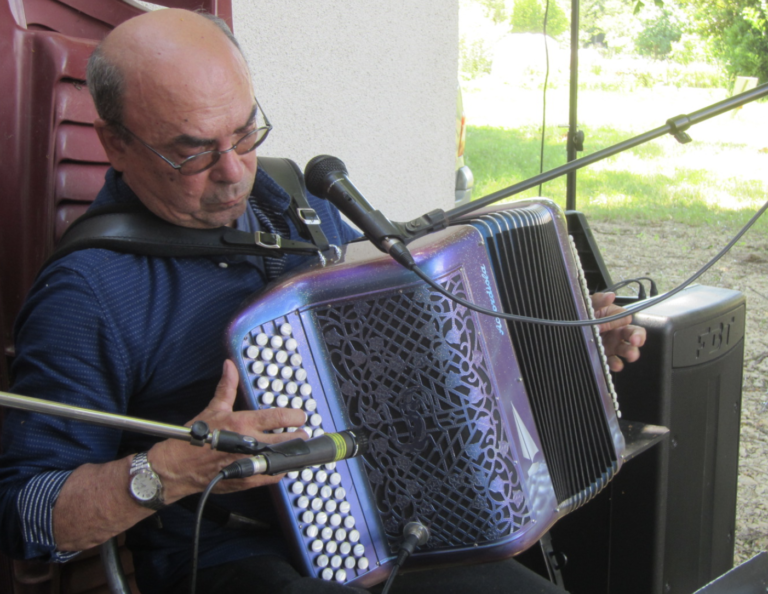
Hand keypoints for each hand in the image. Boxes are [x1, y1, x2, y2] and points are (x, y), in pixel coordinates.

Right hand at [148, 359, 307, 500]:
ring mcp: (249, 463)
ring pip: (282, 458)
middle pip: (286, 439)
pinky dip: (280, 469)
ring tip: (296, 447)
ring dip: (292, 452)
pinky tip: (281, 463)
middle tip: (303, 433)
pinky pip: (273, 476)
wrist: (177, 467)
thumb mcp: (212, 409)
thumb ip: (227, 388)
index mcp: (243, 423)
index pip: (278, 417)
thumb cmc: (194, 438)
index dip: (295, 416)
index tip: (301, 416)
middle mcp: (249, 443)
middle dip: (299, 435)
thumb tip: (229, 366)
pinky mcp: (248, 479)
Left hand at [590, 292, 646, 371]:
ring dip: (631, 352)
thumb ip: (598, 300)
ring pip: (627, 350)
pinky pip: (614, 362)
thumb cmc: (584, 314)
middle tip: (636, 340)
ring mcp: (613, 345)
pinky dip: (616, 364)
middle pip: (634, 334)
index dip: (622, 320)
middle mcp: (617, 332)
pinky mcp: (606, 356)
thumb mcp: (589, 305)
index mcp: (615, 318)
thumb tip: (610, 296)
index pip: (626, 318)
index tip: (618, 321)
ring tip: (631, 355)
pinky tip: (616, 365)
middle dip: (638, 337)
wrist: (569, 328)